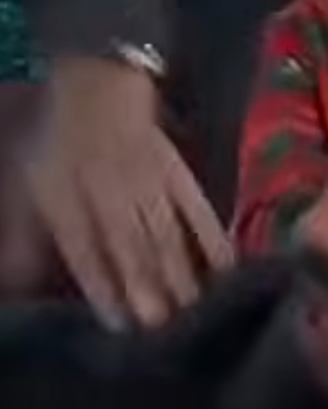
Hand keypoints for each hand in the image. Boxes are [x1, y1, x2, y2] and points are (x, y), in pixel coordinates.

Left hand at [21, 60, 232, 327]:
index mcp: (66, 199)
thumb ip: (26, 240)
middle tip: (164, 325)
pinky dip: (213, 235)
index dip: (102, 284)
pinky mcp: (178, 173)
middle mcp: (109, 194)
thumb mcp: (25, 187)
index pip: (85, 248)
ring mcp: (149, 183)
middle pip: (131, 245)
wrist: (99, 83)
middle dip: (147, 286)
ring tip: (193, 308)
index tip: (120, 323)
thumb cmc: (58, 141)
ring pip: (164, 230)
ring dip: (178, 270)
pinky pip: (197, 206)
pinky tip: (227, 265)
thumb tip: (19, 290)